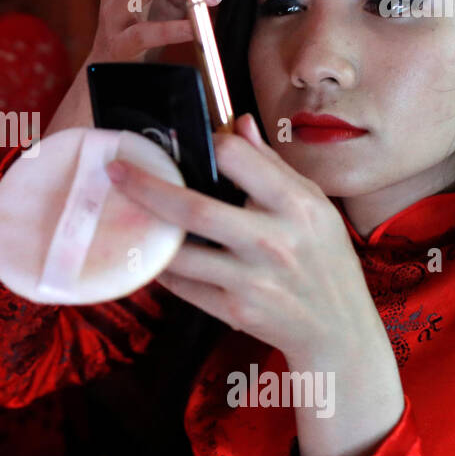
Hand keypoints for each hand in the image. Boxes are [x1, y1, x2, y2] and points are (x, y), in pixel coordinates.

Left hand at [105, 113, 387, 366]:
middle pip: (195, 209)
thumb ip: (272, 166)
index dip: (206, 144)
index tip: (179, 144)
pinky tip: (149, 252)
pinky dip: (162, 269)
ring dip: (146, 233)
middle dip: (147, 187)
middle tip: (115, 172)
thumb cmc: (324, 260)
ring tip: (121, 214)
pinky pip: (183, 286)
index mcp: (296, 206)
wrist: (339, 332)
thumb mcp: (313, 207)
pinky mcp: (236, 311)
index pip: (238, 159)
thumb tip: (239, 123)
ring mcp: (253, 281)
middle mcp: (274, 242)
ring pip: (181, 255)